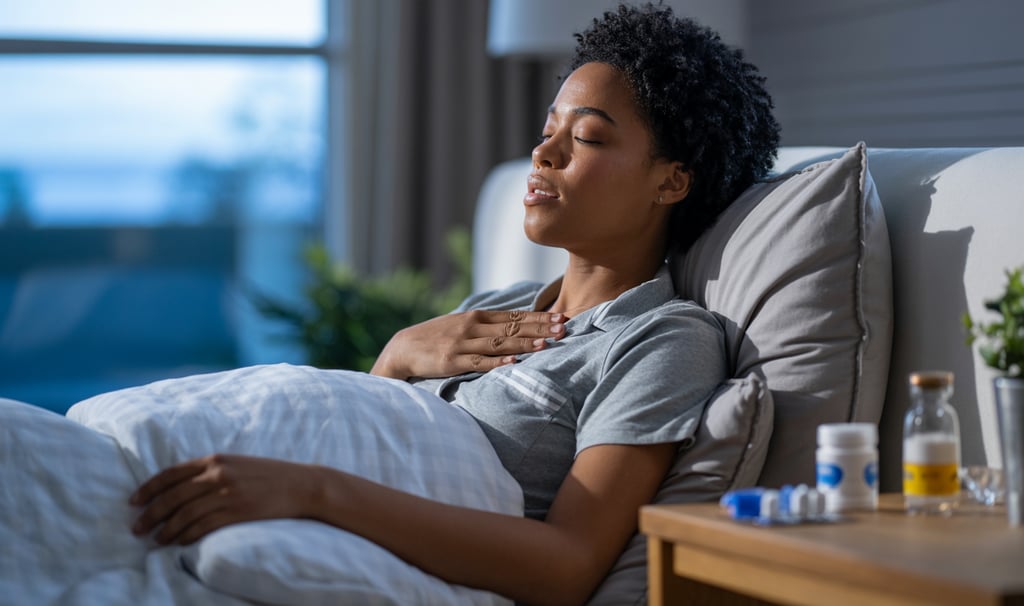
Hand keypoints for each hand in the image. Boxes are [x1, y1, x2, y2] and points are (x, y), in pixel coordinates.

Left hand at [130, 454, 318, 544]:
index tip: (134, 502)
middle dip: (151, 514)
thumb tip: (182, 486)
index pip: (171, 474)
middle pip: (173, 496)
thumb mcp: (237, 464)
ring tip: (157, 540)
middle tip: (137, 528)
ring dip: (167, 530)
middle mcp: (218, 474)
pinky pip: (204, 527)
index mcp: (215, 460)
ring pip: (185, 514)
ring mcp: (228, 493)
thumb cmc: (270, 475)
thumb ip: (211, 470)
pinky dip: (188, 536)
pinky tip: (180, 543)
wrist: (302, 484)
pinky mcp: (238, 512)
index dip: (148, 489)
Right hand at [371, 309, 565, 379]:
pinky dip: (497, 363)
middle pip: (512, 328)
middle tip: (564, 329)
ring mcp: (463, 344)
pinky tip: (513, 364)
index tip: (561, 317)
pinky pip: (479, 362)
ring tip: (546, 345)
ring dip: (524, 345)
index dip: (539, 317)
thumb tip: (516, 327)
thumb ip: (486, 326)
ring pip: (500, 344)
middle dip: (540, 328)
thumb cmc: (436, 338)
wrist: (403, 348)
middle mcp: (472, 327)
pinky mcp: (453, 361)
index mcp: (477, 317)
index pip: (514, 316)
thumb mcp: (461, 325)